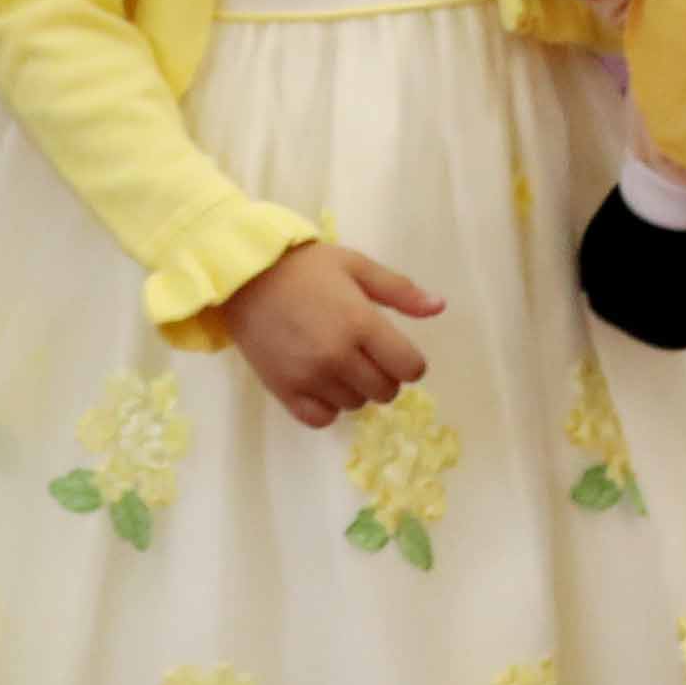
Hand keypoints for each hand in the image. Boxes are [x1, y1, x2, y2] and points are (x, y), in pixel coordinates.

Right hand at [215, 239, 441, 429]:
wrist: (244, 275)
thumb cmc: (305, 267)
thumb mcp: (356, 266)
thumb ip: (400, 291)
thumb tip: (440, 307)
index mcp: (360, 323)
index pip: (409, 367)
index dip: (410, 362)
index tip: (396, 351)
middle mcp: (338, 355)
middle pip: (385, 391)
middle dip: (384, 374)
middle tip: (364, 352)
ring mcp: (310, 377)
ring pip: (356, 405)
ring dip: (355, 388)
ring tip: (337, 360)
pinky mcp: (285, 390)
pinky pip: (322, 418)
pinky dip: (328, 406)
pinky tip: (321, 383)